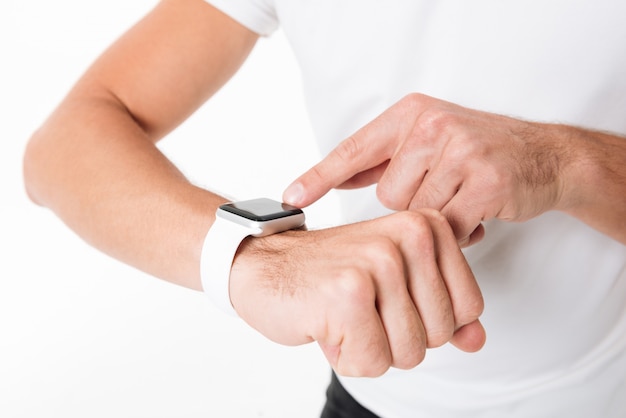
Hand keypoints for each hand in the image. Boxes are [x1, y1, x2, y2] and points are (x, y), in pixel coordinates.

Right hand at [228, 210, 484, 376]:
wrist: (263, 266)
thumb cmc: (330, 276)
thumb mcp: (394, 285)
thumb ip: (440, 311)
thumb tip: (476, 341)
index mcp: (427, 227)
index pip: (467, 308)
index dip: (426, 320)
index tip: (389, 300)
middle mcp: (409, 237)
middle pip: (438, 334)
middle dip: (395, 338)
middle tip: (360, 309)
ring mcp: (379, 262)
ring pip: (407, 353)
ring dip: (368, 349)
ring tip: (342, 315)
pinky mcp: (348, 292)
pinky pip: (372, 361)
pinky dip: (346, 357)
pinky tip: (326, 325)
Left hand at [283, 93, 569, 243]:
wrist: (545, 156)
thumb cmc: (480, 151)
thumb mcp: (428, 140)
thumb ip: (384, 159)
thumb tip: (338, 177)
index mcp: (411, 114)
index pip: (354, 149)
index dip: (319, 176)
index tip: (290, 197)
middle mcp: (432, 126)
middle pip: (388, 194)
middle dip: (412, 204)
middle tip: (444, 191)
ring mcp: (461, 151)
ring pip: (416, 213)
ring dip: (437, 218)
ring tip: (463, 199)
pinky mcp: (485, 182)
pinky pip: (448, 226)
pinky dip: (460, 230)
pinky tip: (477, 213)